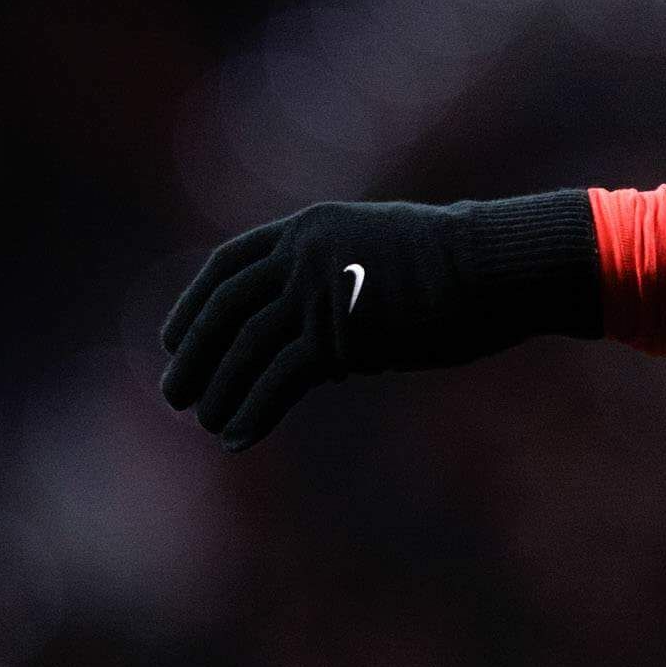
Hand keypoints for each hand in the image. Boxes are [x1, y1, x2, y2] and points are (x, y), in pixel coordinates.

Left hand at [157, 190, 598, 448]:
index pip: (227, 265)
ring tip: (207, 423)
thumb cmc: (449, 266)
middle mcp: (304, 254)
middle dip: (195, 355)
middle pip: (226, 309)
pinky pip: (279, 381)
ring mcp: (320, 292)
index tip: (172, 340)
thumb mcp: (375, 251)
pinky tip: (238, 439)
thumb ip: (328, 273)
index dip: (193, 305)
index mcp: (308, 227)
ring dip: (220, 391)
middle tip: (173, 395)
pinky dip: (253, 412)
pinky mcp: (341, 335)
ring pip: (246, 348)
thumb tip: (299, 321)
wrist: (494, 266)